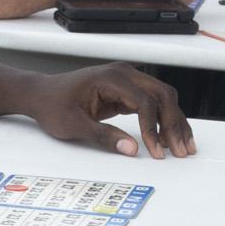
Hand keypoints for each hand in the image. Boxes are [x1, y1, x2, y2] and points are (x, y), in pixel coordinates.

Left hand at [27, 63, 193, 158]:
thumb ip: (104, 137)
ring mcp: (127, 81)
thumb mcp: (74, 126)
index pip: (145, 102)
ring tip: (184, 147)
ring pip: (163, 98)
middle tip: (181, 150)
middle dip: (174, 124)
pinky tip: (170, 138)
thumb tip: (132, 150)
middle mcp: (124, 74)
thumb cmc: (53, 105)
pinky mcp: (127, 91)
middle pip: (163, 95)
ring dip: (175, 122)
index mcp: (111, 78)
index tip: (155, 151)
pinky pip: (153, 104)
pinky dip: (163, 120)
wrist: (41, 94)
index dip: (153, 128)